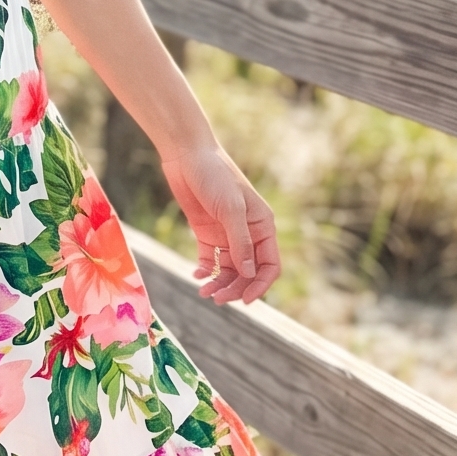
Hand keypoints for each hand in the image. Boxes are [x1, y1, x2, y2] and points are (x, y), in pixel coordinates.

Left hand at [157, 138, 280, 305]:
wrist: (187, 155)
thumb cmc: (215, 175)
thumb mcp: (231, 208)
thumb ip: (240, 241)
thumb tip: (248, 273)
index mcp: (263, 226)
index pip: (270, 265)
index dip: (261, 284)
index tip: (246, 300)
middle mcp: (248, 233)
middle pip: (248, 272)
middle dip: (235, 288)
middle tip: (216, 298)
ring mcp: (226, 234)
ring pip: (228, 270)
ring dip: (219, 283)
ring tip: (204, 292)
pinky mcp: (206, 233)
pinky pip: (209, 260)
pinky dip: (204, 271)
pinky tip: (196, 274)